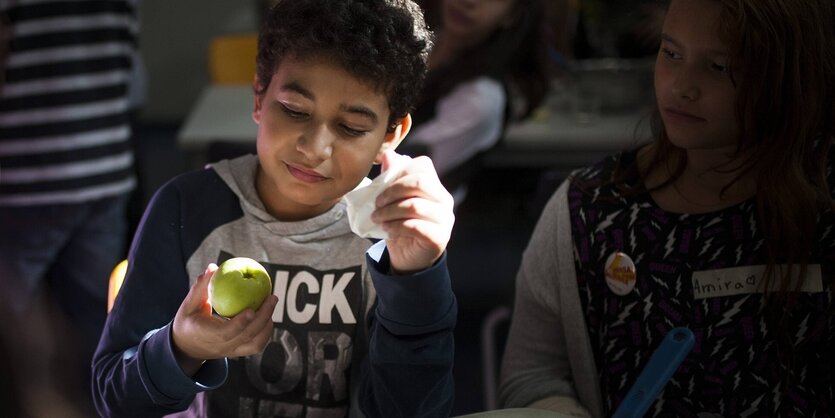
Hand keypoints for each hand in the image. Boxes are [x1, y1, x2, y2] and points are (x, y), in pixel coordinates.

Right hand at [171, 264, 277, 375]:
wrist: (188, 347)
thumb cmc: (188, 320)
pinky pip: (256, 345)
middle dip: (262, 318)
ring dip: (267, 325)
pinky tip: (268, 315)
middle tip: (272, 297)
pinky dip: (265, 331)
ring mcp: (230, 351)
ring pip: (255, 345)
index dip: (240, 323)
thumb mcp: (189, 304)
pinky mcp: (238, 352)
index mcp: (204, 335)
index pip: (225, 333)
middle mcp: (220, 346)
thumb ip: (200, 287)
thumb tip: (213, 267)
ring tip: (271, 304)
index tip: (251, 310)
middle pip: (246, 337)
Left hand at [372, 151, 453, 273]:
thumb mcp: (393, 200)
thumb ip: (391, 178)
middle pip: (420, 182)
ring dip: (389, 211)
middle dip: (392, 191)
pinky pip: (415, 227)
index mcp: (434, 186)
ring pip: (415, 206)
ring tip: (377, 218)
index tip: (381, 186)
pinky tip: (386, 229)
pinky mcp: (440, 238)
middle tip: (376, 203)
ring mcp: (445, 219)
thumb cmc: (401, 224)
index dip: (399, 171)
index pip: (422, 165)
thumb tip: (388, 154)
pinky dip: (396, 226)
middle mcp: (444, 200)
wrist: (409, 257)